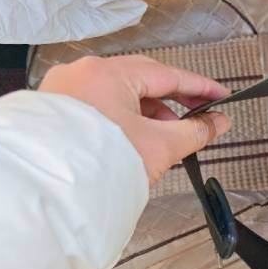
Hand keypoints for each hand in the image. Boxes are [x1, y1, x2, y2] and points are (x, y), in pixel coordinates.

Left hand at [39, 55, 231, 184]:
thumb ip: (195, 131)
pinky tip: (136, 138)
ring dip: (149, 112)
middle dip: (174, 99)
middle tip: (201, 113)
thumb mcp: (159, 146)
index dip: (200, 87)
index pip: (168, 75)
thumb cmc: (95, 164)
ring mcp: (65, 90)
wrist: (46, 195)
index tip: (221, 96)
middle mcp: (83, 74)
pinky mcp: (56, 110)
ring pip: (120, 94)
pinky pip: (100, 105)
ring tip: (167, 135)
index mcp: (108, 73)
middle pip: (143, 80)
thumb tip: (218, 123)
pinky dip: (123, 118)